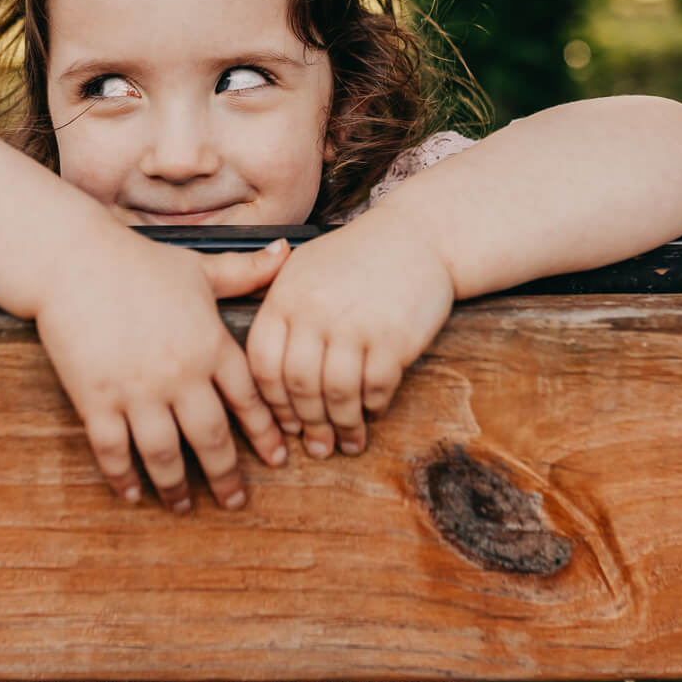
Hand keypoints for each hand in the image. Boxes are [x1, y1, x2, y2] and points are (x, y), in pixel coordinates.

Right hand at [34, 229, 291, 510]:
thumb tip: (289, 251)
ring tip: (184, 506)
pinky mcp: (96, 400)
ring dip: (176, 487)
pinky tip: (132, 493)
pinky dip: (124, 477)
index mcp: (210, 345)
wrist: (73, 261)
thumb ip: (246, 270)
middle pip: (212, 439)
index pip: (249, 400)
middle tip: (235, 502)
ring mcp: (137, 391)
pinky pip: (113, 451)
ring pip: (165, 455)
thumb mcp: (200, 267)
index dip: (265, 433)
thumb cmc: (138, 262)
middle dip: (226, 477)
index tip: (278, 459)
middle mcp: (180, 375)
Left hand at [244, 206, 454, 457]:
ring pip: (337, 394)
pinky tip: (373, 413)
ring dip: (342, 426)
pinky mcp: (393, 338)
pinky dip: (373, 407)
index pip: (263, 363)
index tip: (285, 423)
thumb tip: (263, 376)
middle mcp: (315, 312)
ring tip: (348, 442)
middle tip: (316, 446)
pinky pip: (376, 388)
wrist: (417, 235)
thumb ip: (279, 311)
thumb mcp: (304, 269)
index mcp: (285, 297)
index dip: (271, 402)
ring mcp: (354, 325)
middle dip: (308, 424)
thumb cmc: (356, 257)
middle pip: (299, 386)